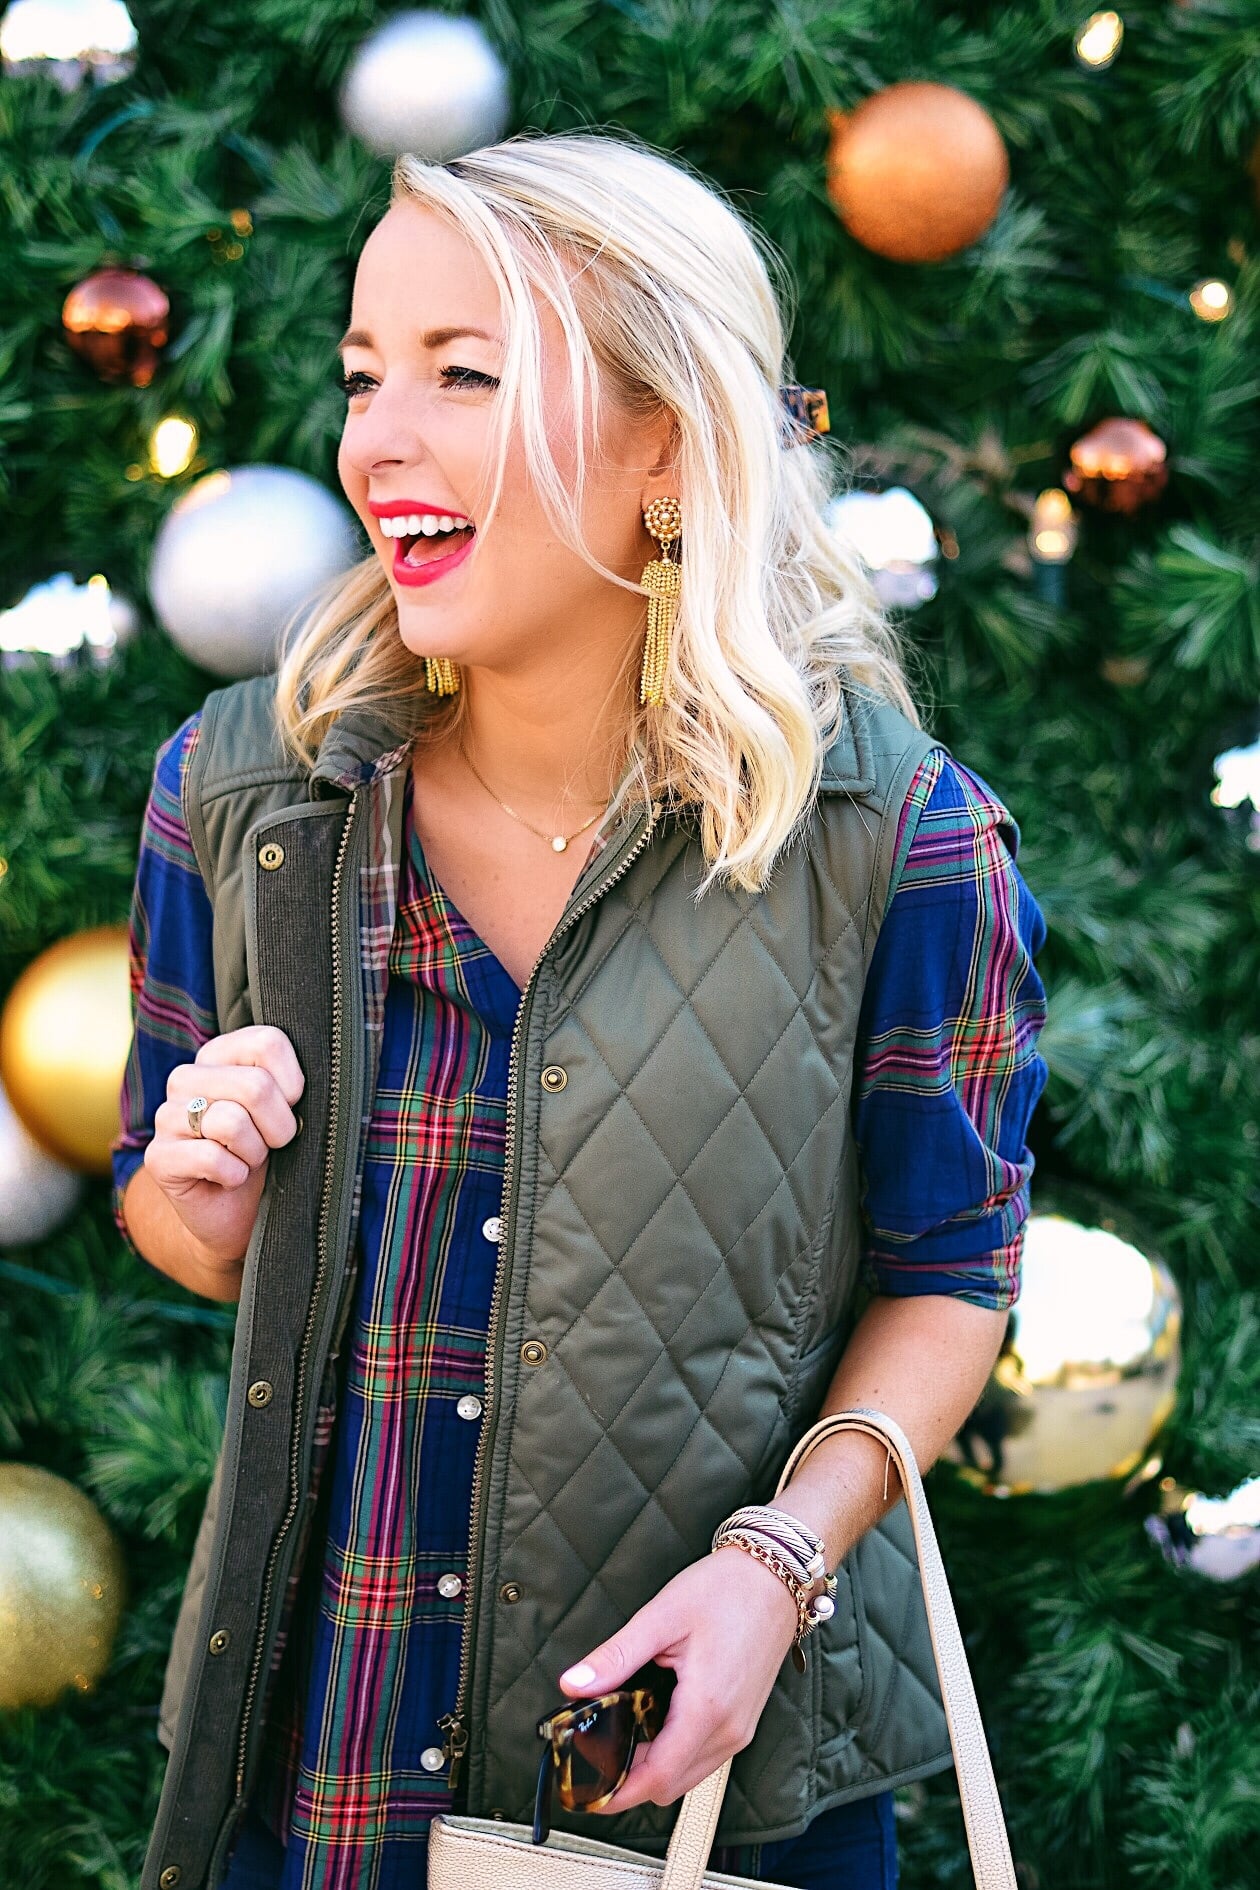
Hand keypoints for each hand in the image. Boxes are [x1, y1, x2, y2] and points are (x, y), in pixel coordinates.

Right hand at [142, 1025, 304, 1268]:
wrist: (240, 1213)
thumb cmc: (270, 1154)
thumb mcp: (287, 1111)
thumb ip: (291, 1086)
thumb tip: (298, 1090)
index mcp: (220, 1054)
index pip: (268, 1043)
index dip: (294, 1084)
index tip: (290, 1108)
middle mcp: (187, 1077)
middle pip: (255, 1086)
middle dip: (279, 1127)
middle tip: (271, 1145)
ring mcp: (166, 1116)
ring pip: (232, 1121)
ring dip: (254, 1153)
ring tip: (247, 1160)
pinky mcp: (158, 1156)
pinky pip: (212, 1158)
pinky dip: (234, 1175)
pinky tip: (227, 1179)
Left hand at [555, 1546, 800, 1812]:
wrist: (774, 1576)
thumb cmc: (724, 1590)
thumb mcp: (662, 1617)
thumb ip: (616, 1656)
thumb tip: (574, 1684)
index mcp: (707, 1708)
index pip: (657, 1778)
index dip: (618, 1792)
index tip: (588, 1790)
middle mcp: (729, 1730)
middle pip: (670, 1786)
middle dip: (630, 1780)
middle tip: (595, 1752)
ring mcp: (740, 1729)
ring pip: (688, 1776)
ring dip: (654, 1768)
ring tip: (620, 1734)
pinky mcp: (744, 1722)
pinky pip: (704, 1758)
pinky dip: (676, 1755)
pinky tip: (654, 1723)